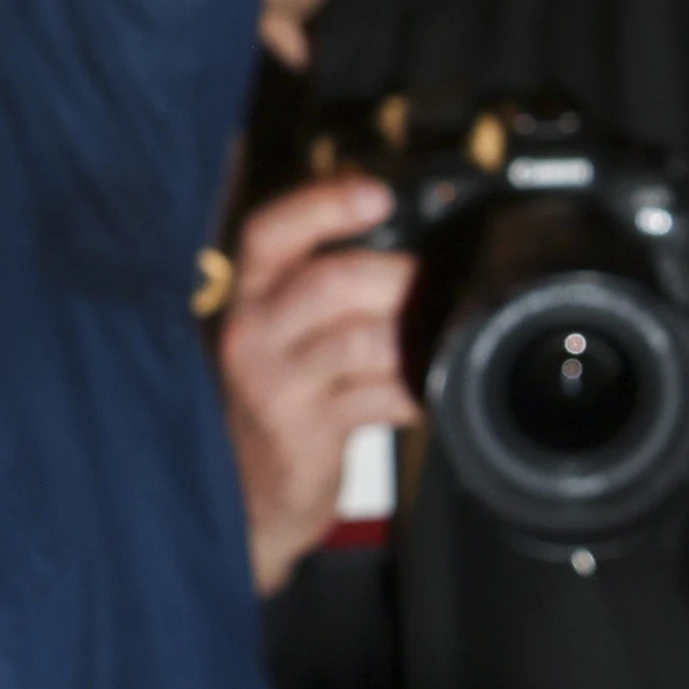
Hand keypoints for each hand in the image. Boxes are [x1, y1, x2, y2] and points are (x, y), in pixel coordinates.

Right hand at [208, 177, 416, 592]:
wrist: (242, 493)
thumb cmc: (277, 395)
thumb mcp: (281, 328)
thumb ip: (323, 278)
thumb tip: (403, 231)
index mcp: (247, 292)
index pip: (271, 232)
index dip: (323, 206)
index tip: (377, 195)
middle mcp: (250, 332)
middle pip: (336, 281)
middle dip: (403, 279)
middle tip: (441, 286)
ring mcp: (274, 386)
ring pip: (365, 341)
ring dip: (420, 337)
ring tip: (445, 338)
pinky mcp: (304, 434)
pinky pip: (382, 398)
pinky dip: (420, 390)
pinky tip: (433, 389)